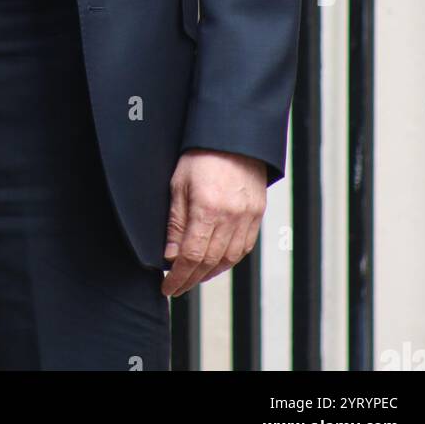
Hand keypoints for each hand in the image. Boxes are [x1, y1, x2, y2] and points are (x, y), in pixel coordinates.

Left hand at [161, 149, 266, 296]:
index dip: (178, 277)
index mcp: (208, 209)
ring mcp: (247, 217)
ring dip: (209, 274)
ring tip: (193, 278)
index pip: (191, 256)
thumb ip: (176, 222)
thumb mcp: (179, 184)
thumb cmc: (201, 155)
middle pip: (210, 262)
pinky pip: (244, 248)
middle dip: (191, 279)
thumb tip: (170, 256)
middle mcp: (231, 217)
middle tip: (176, 286)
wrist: (233, 136)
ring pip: (229, 260)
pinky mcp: (257, 214)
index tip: (167, 287)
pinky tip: (215, 263)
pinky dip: (228, 261)